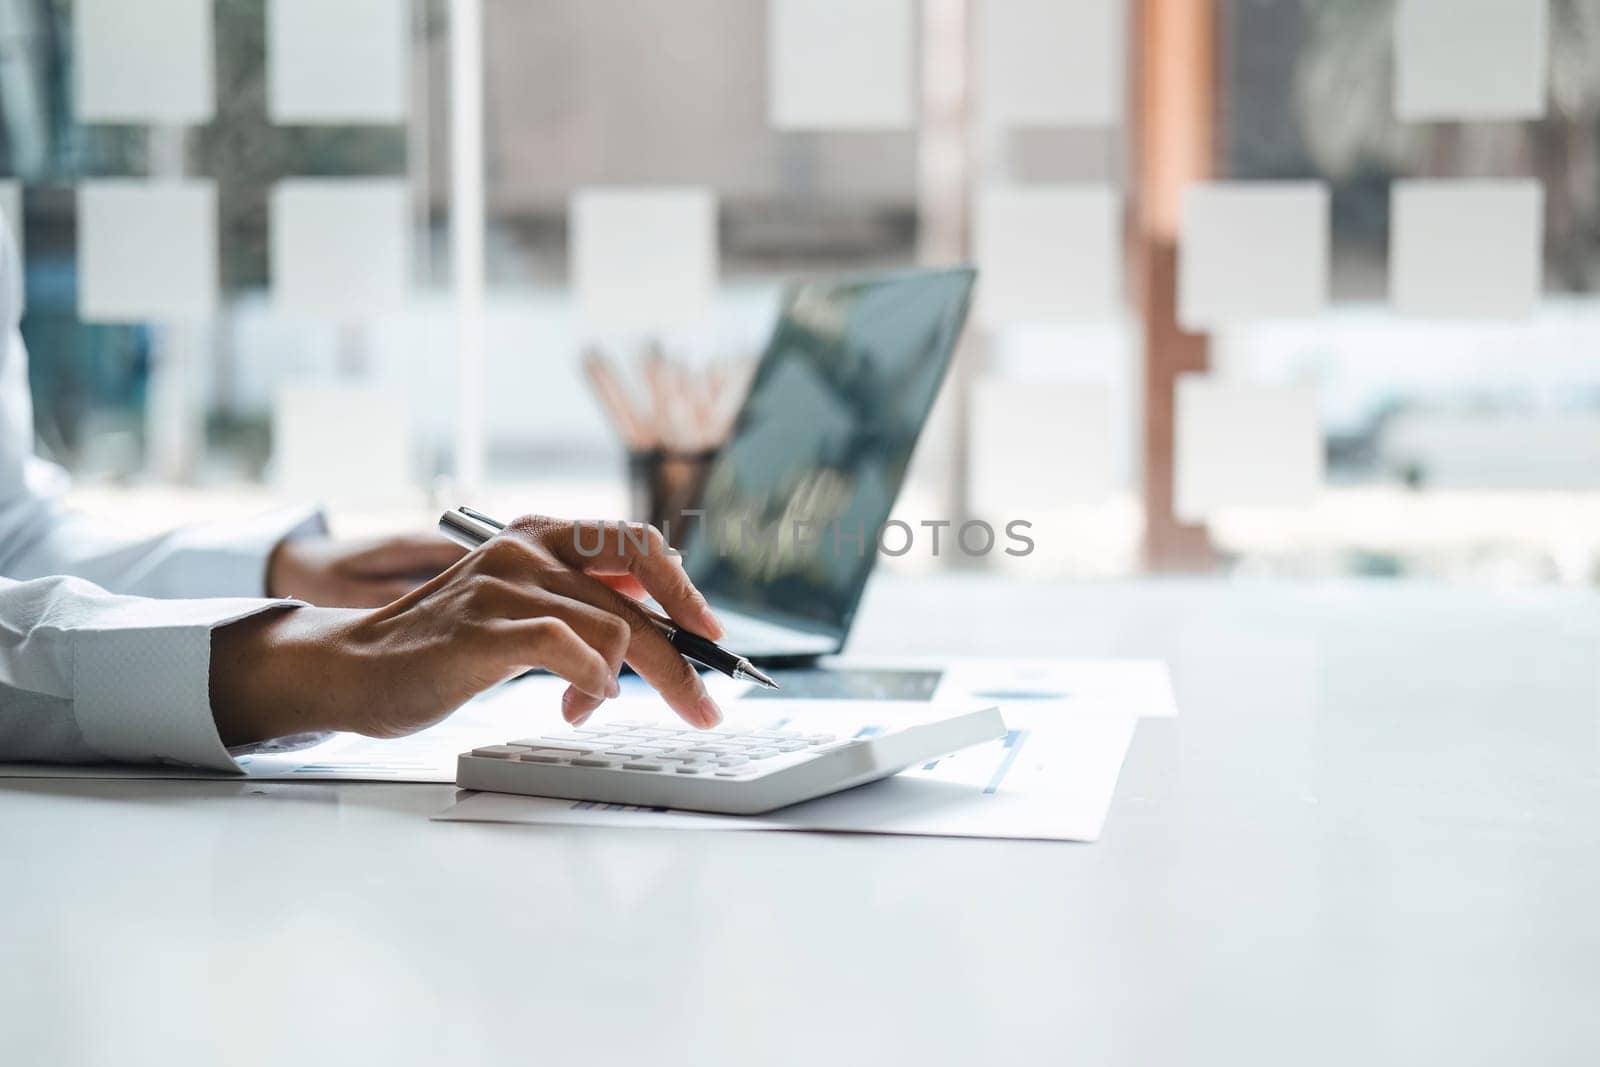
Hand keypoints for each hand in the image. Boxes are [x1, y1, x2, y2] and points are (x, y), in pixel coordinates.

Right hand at [212, 516, 725, 745]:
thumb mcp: (520, 610)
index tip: (709, 636)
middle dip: (682, 662)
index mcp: (540, 536)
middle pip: (637, 599)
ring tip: (587, 709)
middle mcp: (527, 549)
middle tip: (705, 707)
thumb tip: (653, 630)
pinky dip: (592, 683)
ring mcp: (505, 585)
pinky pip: (570, 649)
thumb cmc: (441, 647)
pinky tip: (579, 704)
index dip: (683, 589)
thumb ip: (577, 606)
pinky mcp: (485, 628)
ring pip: (614, 630)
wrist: (352, 667)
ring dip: (621, 685)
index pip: (638, 544)